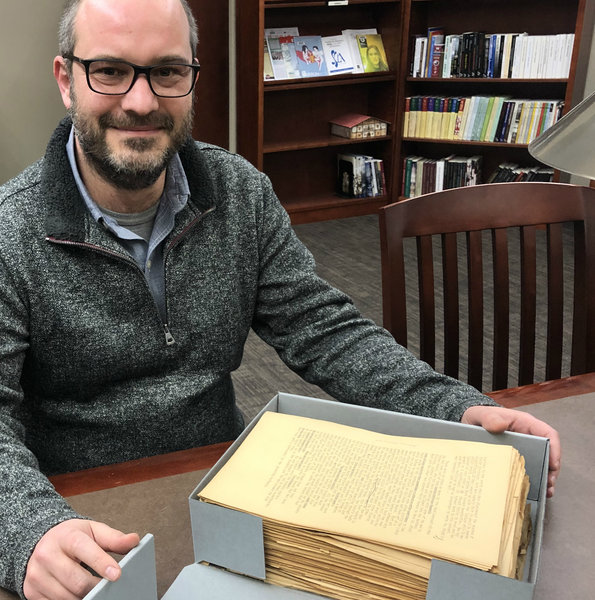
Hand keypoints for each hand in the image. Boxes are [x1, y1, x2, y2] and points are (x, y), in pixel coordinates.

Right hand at [24, 519, 139, 599]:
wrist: (42, 541)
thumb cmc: (72, 536)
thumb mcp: (94, 530)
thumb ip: (114, 537)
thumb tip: (134, 540)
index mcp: (66, 536)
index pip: (84, 549)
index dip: (101, 562)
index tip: (117, 574)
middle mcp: (47, 555)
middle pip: (75, 580)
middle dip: (96, 587)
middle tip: (110, 589)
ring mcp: (36, 575)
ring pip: (65, 596)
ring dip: (84, 598)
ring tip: (98, 592)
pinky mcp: (31, 591)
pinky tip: (81, 597)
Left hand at [461, 405, 560, 497]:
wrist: (469, 424)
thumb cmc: (479, 417)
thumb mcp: (481, 415)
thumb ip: (489, 418)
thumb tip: (500, 426)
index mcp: (524, 423)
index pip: (547, 433)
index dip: (555, 449)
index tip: (554, 465)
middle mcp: (528, 436)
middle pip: (548, 452)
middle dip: (551, 469)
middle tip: (549, 484)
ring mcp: (524, 448)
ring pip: (541, 463)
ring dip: (545, 477)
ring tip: (545, 492)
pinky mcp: (517, 458)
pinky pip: (528, 469)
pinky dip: (532, 480)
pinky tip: (532, 491)